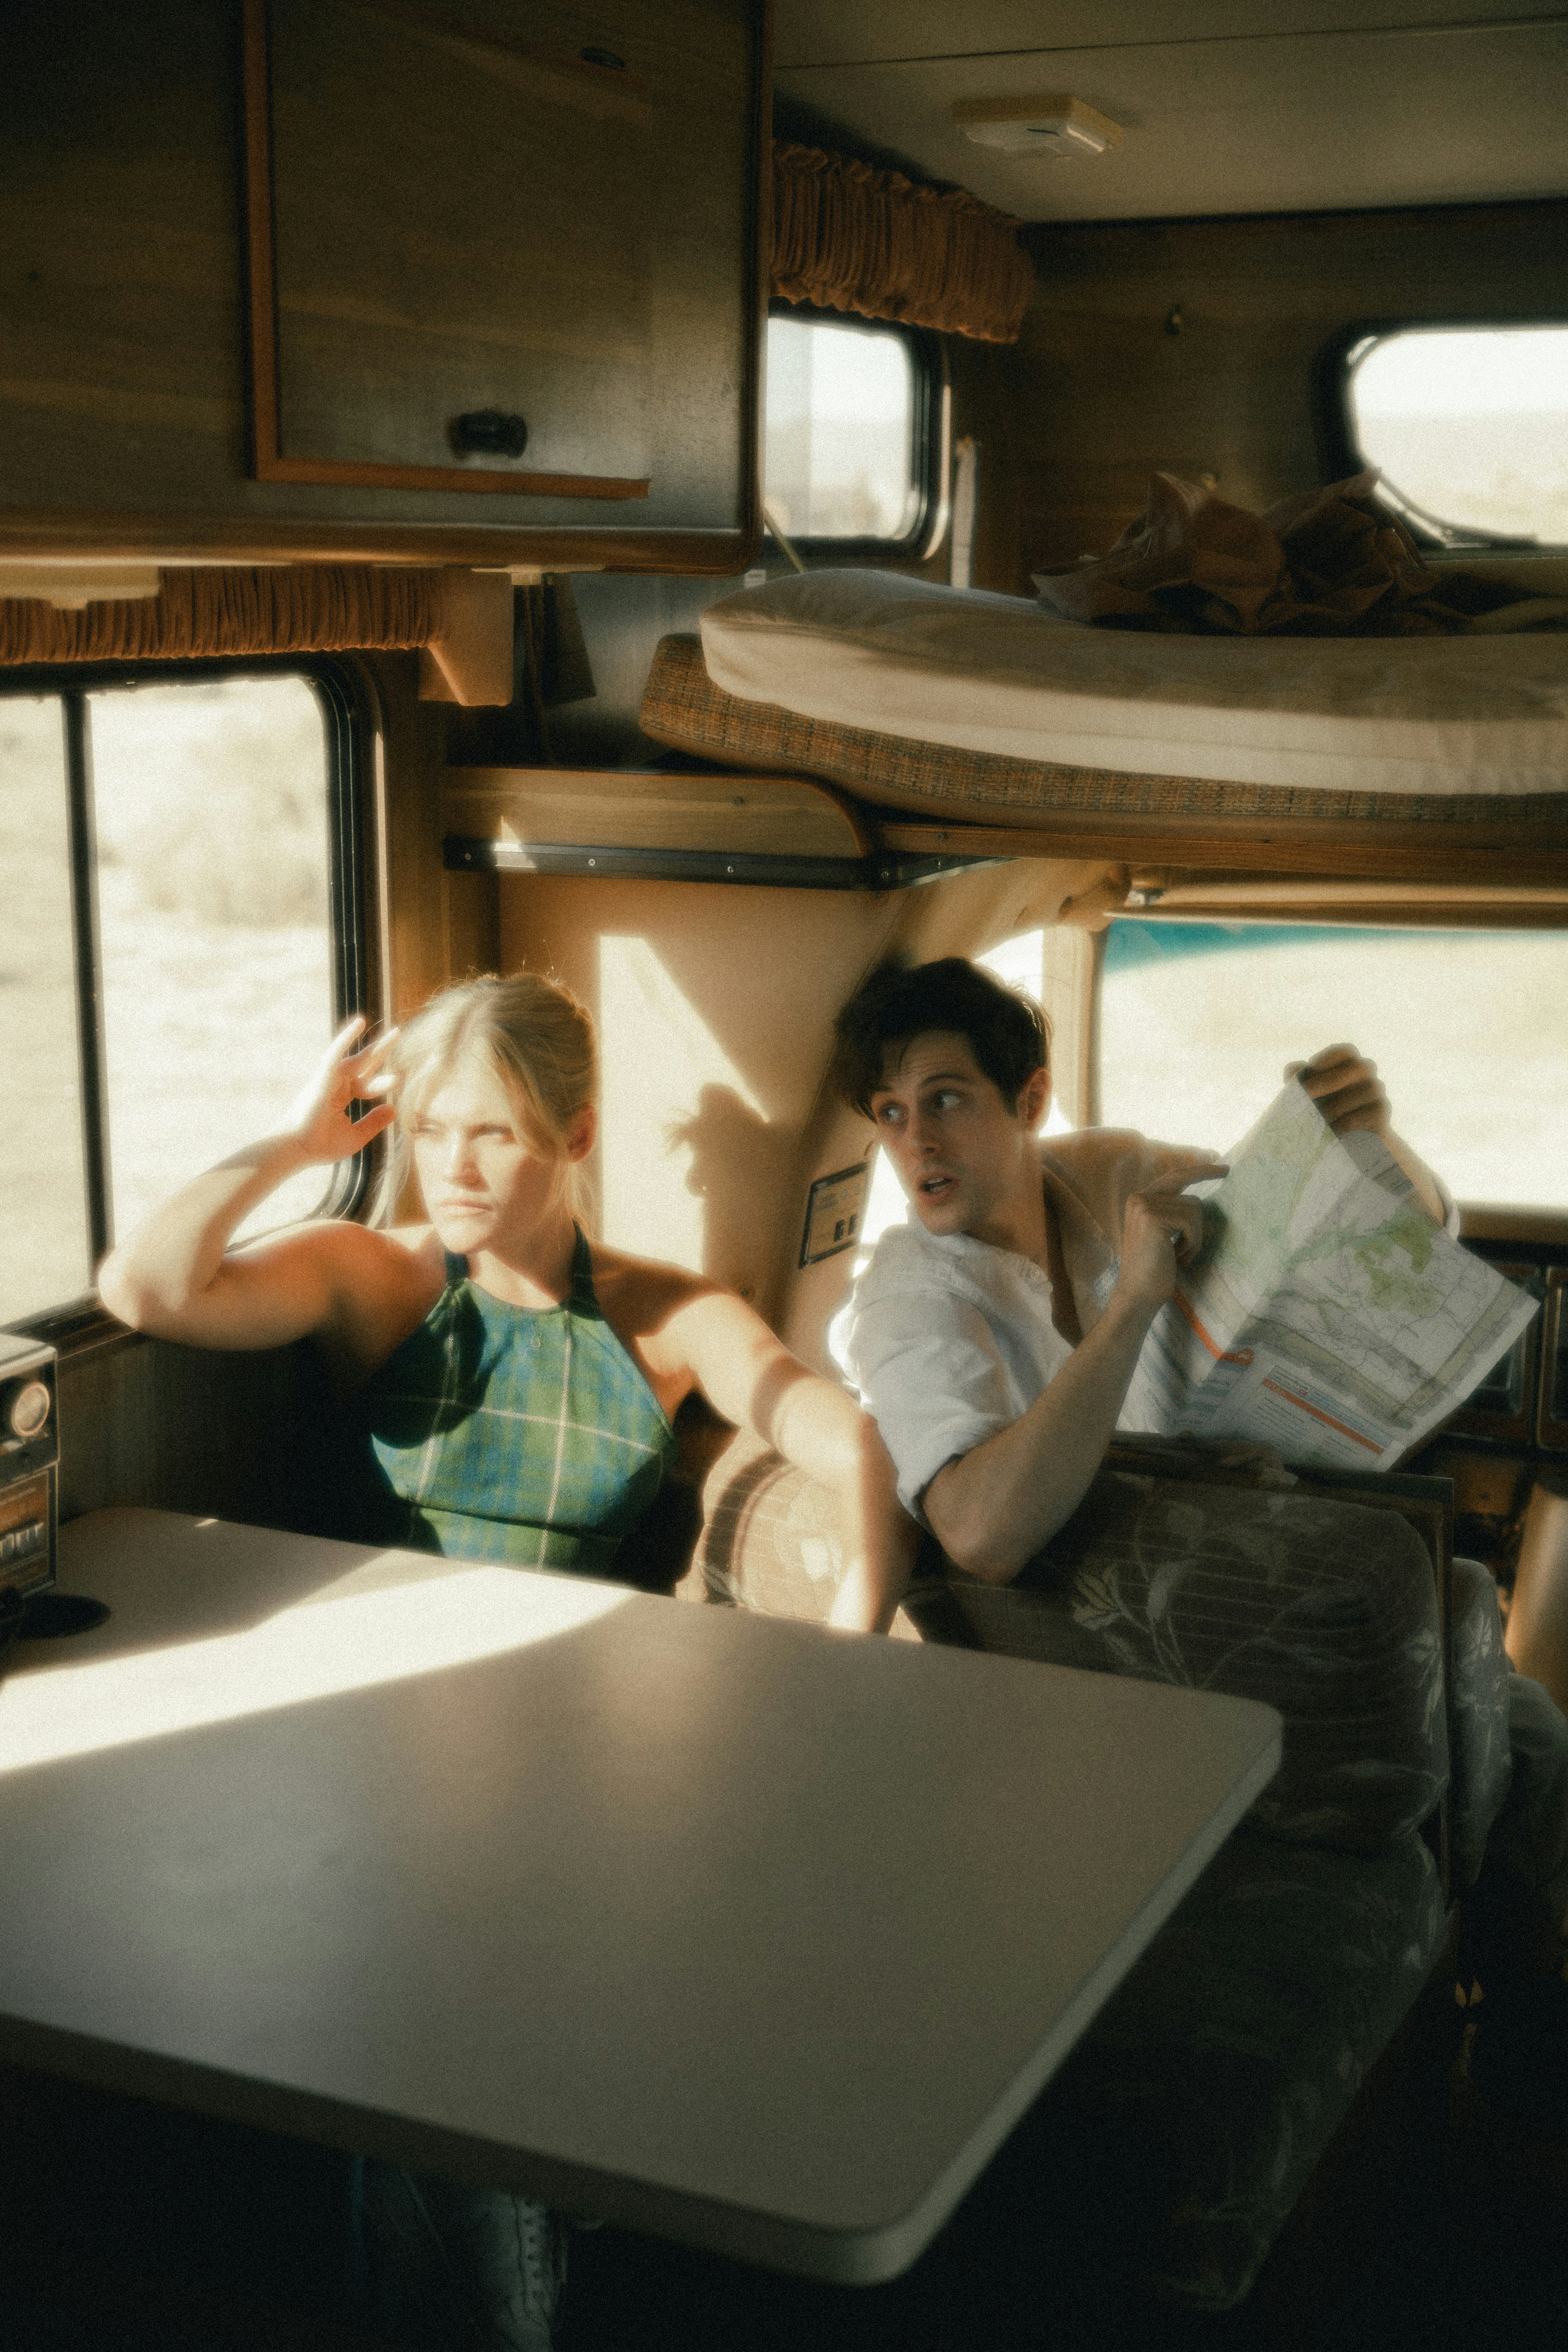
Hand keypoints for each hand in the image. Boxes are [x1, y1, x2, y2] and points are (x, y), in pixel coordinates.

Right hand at [284, 1016, 399, 1164]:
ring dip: (373, 1044)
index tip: (399, 1080)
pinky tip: (359, 1023)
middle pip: (363, 1064)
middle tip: (398, 1033)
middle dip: (380, 1050)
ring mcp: (329, 1079)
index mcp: (342, 1096)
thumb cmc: (319, 1145)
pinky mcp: (322, 1077)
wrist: (297, 1149)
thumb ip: (374, 1122)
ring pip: (354, 1057)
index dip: (383, 1082)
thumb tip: (394, 1108)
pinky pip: (335, 1052)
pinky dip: (346, 1038)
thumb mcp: (355, 1136)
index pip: (367, 1084)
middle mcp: (336, 1084)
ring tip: (394, 1031)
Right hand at [1115, 1156, 1227, 1310]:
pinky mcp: (1152, 1218)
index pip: (1171, 1178)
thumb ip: (1174, 1214)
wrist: (1138, 1296)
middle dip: (1205, 1172)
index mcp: (1139, 1202)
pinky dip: (1194, 1241)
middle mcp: (1138, 1198)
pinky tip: (1179, 1257)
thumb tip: (1199, 1201)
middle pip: (1182, 1180)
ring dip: (1196, 1234)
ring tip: (1182, 1255)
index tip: (1219, 1167)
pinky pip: (1192, 1221)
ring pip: (1193, 1206)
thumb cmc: (1155, 1270)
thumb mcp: (1165, 1236)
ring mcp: (1143, 1206)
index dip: (1196, 1171)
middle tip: (1227, 1170)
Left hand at [1286, 1044, 1390, 1139]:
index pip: (1345, 1051)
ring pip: (1366, 1090)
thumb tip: (1294, 1070)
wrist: (1346, 1140)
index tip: (1312, 1066)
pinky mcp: (1382, 1112)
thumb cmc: (1322, 1110)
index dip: (1330, 1056)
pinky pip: (1370, 1113)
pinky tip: (1334, 1131)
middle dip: (1330, 1080)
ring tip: (1316, 1119)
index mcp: (1348, 1065)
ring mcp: (1377, 1092)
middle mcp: (1366, 1075)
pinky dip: (1350, 1122)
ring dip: (1337, 1105)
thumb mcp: (1306, 1095)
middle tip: (1306, 1095)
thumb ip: (1297, 1079)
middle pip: (1359, 1067)